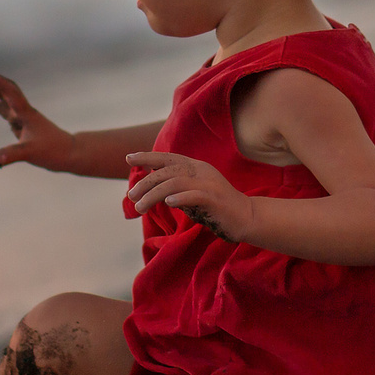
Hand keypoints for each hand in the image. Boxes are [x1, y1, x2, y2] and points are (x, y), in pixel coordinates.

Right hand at [0, 71, 75, 169]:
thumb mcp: (31, 152)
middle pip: (6, 90)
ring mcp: (24, 118)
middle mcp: (24, 111)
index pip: (10, 92)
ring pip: (5, 99)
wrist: (69, 153)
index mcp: (25, 113)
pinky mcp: (23, 125)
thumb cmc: (53, 151)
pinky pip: (7, 111)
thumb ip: (12, 154)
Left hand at [125, 152, 255, 242]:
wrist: (246, 218)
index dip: (147, 156)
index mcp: (195, 167)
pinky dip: (179, 198)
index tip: (129, 158)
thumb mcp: (193, 193)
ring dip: (154, 194)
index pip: (168, 158)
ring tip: (140, 206)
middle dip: (145, 182)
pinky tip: (167, 204)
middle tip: (131, 196)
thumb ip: (176, 188)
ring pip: (175, 182)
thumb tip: (151, 187)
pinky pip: (194, 195)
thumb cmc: (216, 208)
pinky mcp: (215, 199)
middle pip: (167, 171)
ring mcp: (209, 184)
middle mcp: (201, 171)